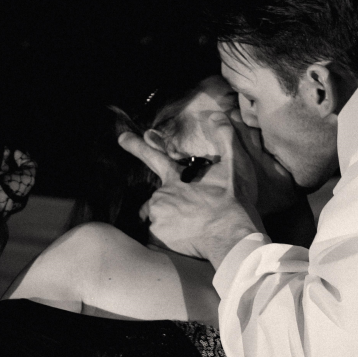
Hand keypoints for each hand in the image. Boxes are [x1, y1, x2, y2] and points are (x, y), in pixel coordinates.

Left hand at [120, 114, 262, 266]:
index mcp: (176, 176)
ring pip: (158, 218)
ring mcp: (158, 216)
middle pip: (159, 198)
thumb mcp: (235, 164)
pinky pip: (158, 239)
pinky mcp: (157, 237)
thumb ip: (224, 136)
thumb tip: (215, 114)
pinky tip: (187, 242)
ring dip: (169, 221)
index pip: (152, 155)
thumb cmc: (234, 200)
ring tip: (193, 229)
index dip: (137, 145)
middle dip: (169, 205)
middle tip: (188, 215)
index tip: (122, 138)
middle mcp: (162, 194)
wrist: (232, 235)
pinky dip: (169, 240)